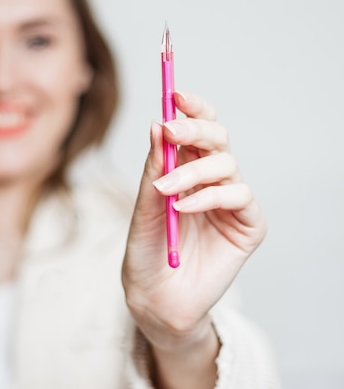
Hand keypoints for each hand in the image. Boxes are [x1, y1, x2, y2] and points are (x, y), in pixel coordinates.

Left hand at [122, 91, 266, 381]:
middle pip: (217, 136)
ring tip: (165, 191)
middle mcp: (210, 180)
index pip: (195, 129)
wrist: (155, 297)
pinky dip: (209, 196)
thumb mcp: (143, 205)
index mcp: (184, 169)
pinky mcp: (248, 224)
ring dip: (192, 171)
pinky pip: (236, 195)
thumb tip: (156, 124)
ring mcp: (230, 201)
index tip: (175, 94)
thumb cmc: (146, 252)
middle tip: (171, 129)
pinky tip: (184, 208)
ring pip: (225, 163)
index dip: (191, 107)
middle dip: (195, 127)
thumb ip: (153, 168)